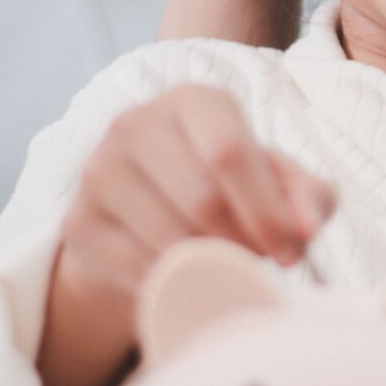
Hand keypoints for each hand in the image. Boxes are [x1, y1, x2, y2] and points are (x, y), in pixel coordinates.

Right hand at [43, 86, 335, 385]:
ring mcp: (98, 170)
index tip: (290, 250)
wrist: (145, 217)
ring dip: (211, 266)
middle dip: (242, 243)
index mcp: (192, 100)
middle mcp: (136, 123)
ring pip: (169, 238)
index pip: (229, 152)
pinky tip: (187, 277)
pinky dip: (173, 284)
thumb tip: (306, 230)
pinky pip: (136, 268)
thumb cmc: (226, 189)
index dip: (266, 210)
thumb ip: (308, 197)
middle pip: (201, 200)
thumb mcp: (275, 182)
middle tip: (259, 261)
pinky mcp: (77, 221)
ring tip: (227, 265)